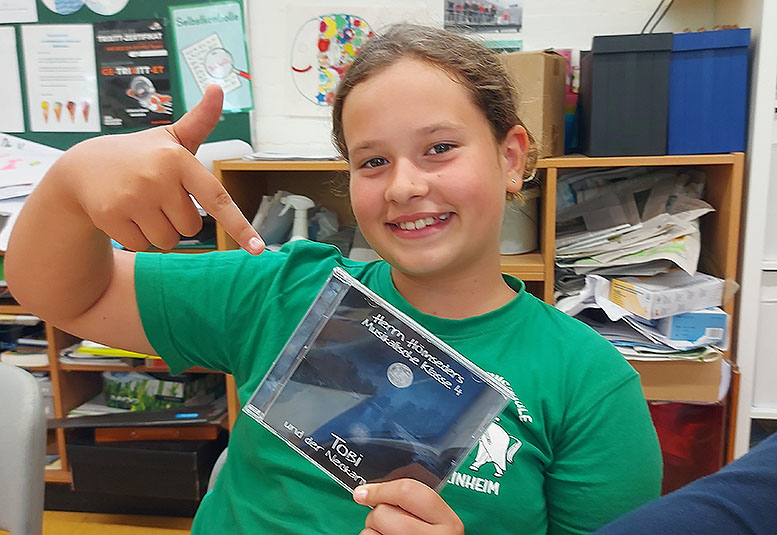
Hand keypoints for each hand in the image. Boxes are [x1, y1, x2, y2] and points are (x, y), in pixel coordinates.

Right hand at [60, 84, 263, 253]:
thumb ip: (200, 121)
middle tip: (158, 198)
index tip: (257, 248)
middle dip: (178, 220)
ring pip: (168, 241)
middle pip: (190, 227)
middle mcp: (158, 177)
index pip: (216, 198)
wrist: (83, 167)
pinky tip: (125, 215)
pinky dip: (137, 239)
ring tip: (142, 206)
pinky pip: (143, 246)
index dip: (239, 225)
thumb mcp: (171, 137)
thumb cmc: (140, 155)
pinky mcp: (111, 216)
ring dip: (159, 232)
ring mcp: (133, 197)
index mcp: (179, 159)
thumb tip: (218, 87)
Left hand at [353, 479, 463, 534]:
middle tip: (390, 525)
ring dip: (373, 532)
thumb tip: (369, 491)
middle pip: (383, 512)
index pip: (409, 492)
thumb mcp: (435, 524)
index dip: (382, 489)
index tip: (364, 492)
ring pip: (370, 530)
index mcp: (449, 524)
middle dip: (378, 516)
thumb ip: (415, 505)